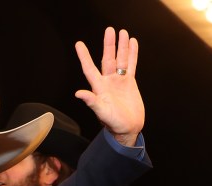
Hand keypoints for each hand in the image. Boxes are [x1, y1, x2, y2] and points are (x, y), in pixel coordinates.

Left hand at [74, 27, 143, 146]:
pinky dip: (132, 54)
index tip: (78, 44)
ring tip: (123, 32)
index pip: (90, 68)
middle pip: (108, 59)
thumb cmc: (113, 123)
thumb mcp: (101, 112)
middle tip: (109, 30)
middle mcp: (108, 82)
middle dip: (109, 45)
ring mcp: (119, 81)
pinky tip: (133, 43)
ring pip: (121, 59)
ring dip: (121, 46)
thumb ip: (91, 101)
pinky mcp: (129, 83)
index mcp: (99, 87)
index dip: (84, 56)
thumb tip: (78, 93)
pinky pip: (131, 65)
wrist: (128, 128)